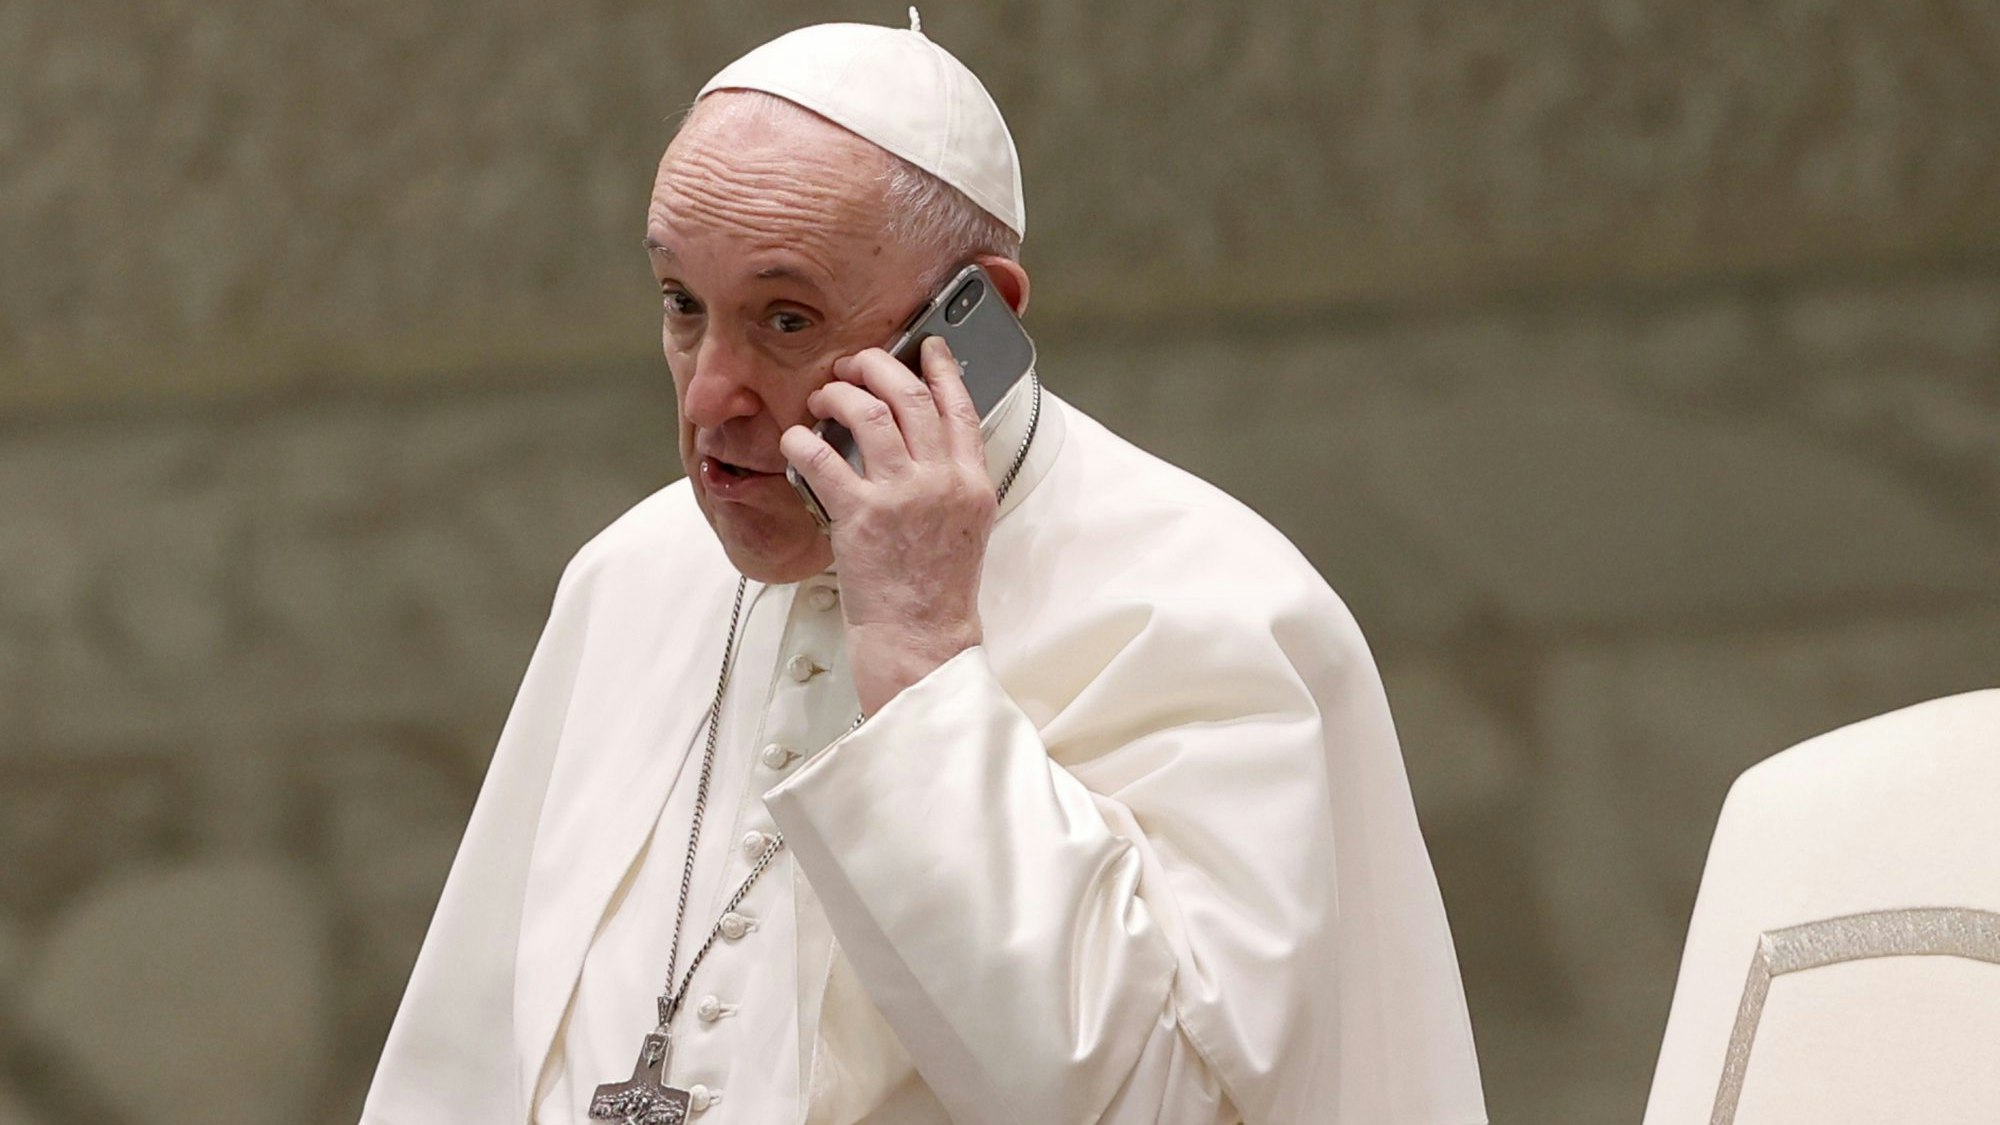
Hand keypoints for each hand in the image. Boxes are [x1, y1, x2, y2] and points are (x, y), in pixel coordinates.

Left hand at [779, 337, 996, 714]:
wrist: (922, 639)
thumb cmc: (936, 591)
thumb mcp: (963, 526)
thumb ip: (949, 480)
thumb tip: (918, 441)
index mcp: (972, 482)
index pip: (961, 405)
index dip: (941, 366)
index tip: (924, 346)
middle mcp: (942, 481)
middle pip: (910, 395)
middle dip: (876, 365)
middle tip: (854, 364)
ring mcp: (902, 496)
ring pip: (867, 413)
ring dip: (838, 393)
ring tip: (821, 397)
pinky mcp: (861, 516)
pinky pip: (822, 457)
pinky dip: (802, 440)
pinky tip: (794, 441)